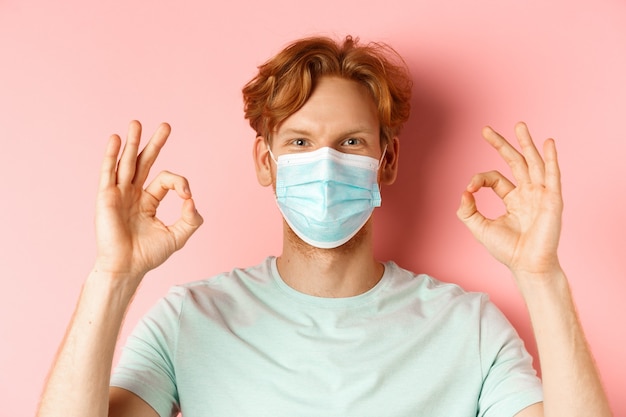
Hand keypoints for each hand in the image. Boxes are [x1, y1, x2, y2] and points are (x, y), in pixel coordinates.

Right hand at [93, 121, 203, 280]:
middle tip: (166, 125)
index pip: (166, 180)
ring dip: (132, 142)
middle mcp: (133, 194)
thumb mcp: (177, 236)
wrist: (126, 268)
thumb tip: (193, 200)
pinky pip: (109, 172)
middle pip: (144, 162)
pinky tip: (115, 139)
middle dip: (155, 144)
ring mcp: (119, 194)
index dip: (180, 183)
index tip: (187, 196)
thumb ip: (191, 219)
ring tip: (136, 123)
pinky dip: (112, 155)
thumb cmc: (148, 255)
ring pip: (127, 163)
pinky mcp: (106, 197)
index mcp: (148, 201)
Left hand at [457, 122, 562, 277]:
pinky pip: (552, 175)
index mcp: (513, 199)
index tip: (470, 188)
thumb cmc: (507, 250)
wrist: (527, 265)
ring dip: (526, 144)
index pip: (495, 178)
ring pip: (533, 163)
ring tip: (519, 125)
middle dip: (502, 145)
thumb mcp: (479, 227)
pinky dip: (551, 158)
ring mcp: (541, 195)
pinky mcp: (552, 199)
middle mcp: (528, 193)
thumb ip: (468, 210)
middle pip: (515, 163)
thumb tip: (463, 192)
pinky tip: (549, 143)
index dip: (479, 179)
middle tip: (486, 130)